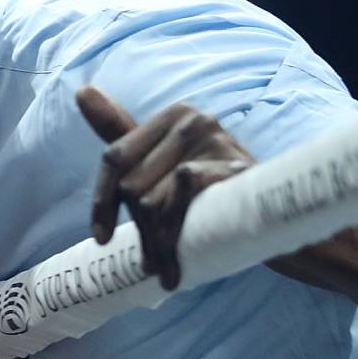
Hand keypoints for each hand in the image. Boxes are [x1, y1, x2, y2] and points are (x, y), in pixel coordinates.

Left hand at [77, 86, 255, 289]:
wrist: (276, 219)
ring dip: (155, 243)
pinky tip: (177, 264)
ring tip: (164, 267)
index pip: (114, 158)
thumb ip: (124, 134)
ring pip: (150, 200)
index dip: (101, 203)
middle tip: (151, 261)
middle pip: (131, 185)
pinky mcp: (230, 164)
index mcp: (173, 116)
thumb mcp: (165, 164)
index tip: (102, 238)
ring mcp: (215, 139)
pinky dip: (174, 237)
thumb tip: (81, 91)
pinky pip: (178, 200)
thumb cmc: (214, 193)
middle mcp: (192, 119)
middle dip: (138, 229)